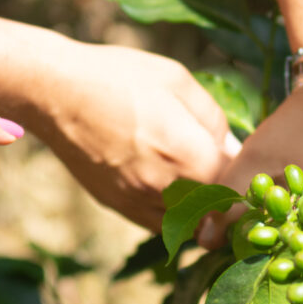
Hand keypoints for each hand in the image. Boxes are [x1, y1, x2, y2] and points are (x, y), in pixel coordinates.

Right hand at [34, 43, 236, 230]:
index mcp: (189, 156)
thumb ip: (213, 120)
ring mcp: (139, 203)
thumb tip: (232, 149)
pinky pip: (160, 225)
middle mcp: (166, 189)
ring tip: (201, 183)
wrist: (55, 91)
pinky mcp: (118, 207)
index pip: (237, 186)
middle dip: (227, 196)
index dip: (246, 176)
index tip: (247, 165)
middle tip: (229, 176)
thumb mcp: (179, 81)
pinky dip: (174, 214)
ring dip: (201, 211)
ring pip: (189, 226)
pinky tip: (172, 188)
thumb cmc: (119, 77)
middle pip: (216, 211)